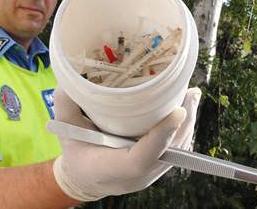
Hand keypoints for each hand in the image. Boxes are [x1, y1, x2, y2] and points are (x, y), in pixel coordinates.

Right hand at [50, 86, 200, 201]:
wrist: (85, 178)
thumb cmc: (76, 151)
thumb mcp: (66, 128)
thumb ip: (66, 105)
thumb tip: (70, 78)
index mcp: (109, 168)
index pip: (140, 158)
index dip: (160, 136)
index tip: (176, 112)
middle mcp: (135, 176)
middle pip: (168, 153)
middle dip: (182, 123)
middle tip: (189, 93)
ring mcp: (150, 175)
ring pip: (178, 152)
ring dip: (187, 124)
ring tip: (191, 95)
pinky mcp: (157, 168)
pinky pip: (177, 150)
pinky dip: (183, 129)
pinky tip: (186, 108)